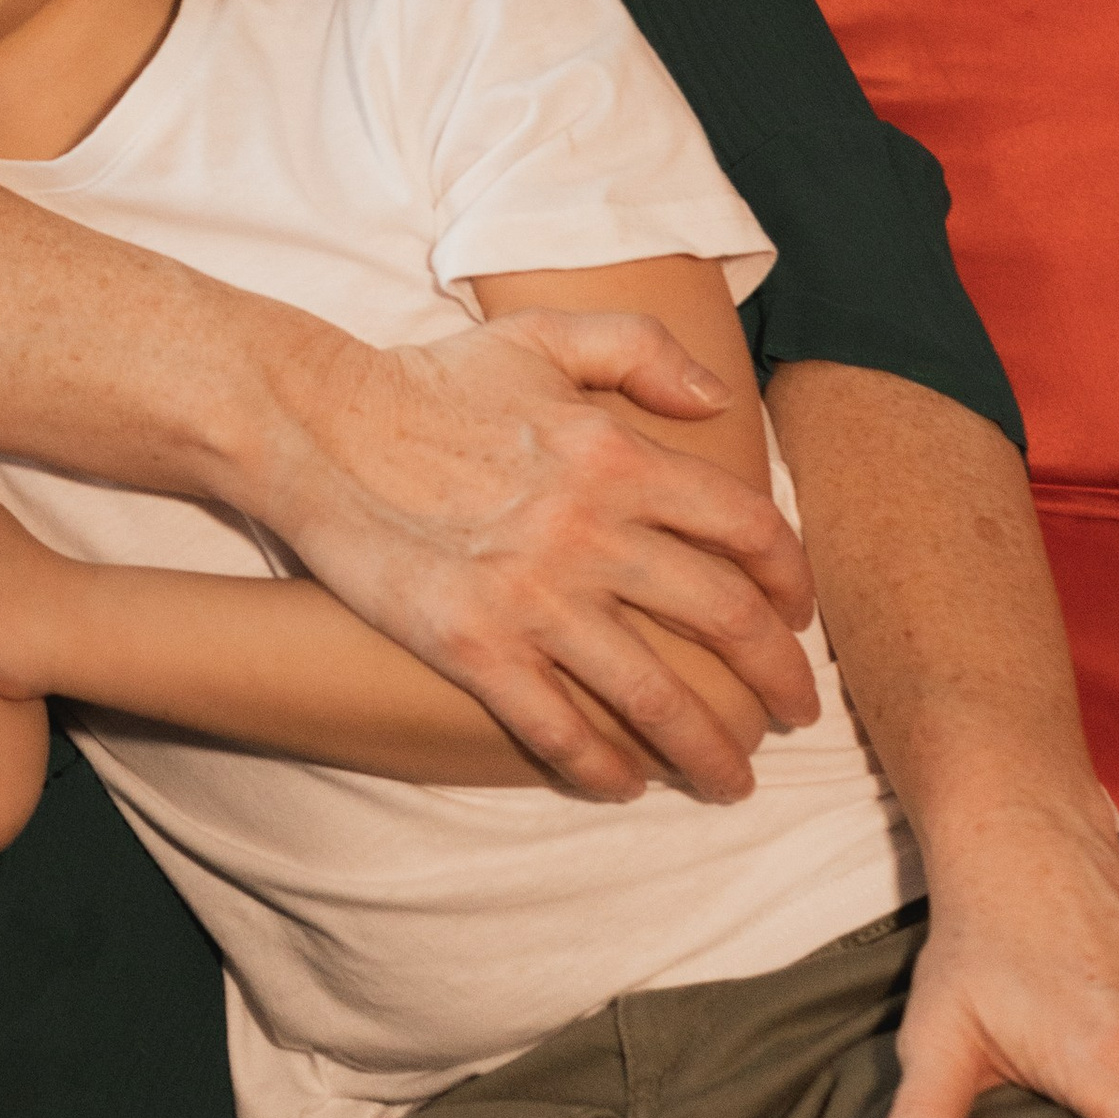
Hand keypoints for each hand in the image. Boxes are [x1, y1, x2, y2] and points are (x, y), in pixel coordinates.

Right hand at [258, 308, 818, 805]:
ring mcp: (534, 597)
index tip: (799, 613)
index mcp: (618, 453)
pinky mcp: (476, 648)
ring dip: (709, 748)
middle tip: (795, 713)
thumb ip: (642, 348)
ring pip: (656, 695)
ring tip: (732, 779)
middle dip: (777, 678)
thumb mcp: (543, 335)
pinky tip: (626, 782)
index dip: (791, 578)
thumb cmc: (433, 381)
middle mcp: (591, 530)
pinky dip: (605, 766)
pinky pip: (562, 728)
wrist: (319, 427)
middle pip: (724, 620)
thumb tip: (720, 400)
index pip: (746, 527)